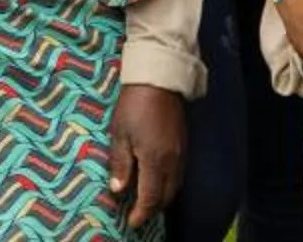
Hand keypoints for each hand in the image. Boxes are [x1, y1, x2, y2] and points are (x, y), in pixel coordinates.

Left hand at [106, 83, 186, 225]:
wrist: (158, 80)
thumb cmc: (134, 106)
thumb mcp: (120, 135)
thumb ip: (120, 164)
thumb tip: (118, 190)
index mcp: (155, 161)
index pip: (151, 198)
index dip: (141, 213)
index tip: (131, 221)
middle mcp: (172, 161)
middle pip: (166, 196)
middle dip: (152, 208)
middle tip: (138, 212)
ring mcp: (181, 153)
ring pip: (175, 186)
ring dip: (162, 197)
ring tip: (147, 198)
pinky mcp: (184, 144)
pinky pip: (179, 174)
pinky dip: (169, 183)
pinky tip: (158, 179)